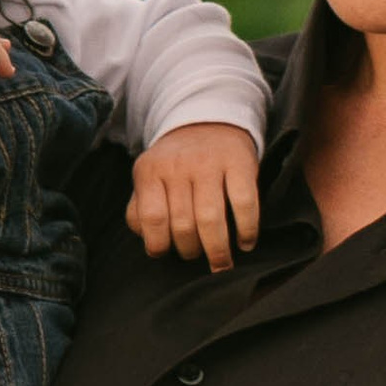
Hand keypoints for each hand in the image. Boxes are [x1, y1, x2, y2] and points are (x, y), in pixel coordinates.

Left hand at [126, 123, 262, 274]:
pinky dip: (246, 230)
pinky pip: (244, 204)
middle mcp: (179, 165)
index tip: (166, 253)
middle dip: (190, 251)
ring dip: (217, 250)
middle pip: (183, 224)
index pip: (152, 218)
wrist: (208, 120)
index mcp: (150, 171)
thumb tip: (148, 242)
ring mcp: (210, 163)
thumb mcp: (148, 177)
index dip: (159, 244)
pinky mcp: (240, 163)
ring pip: (211, 219)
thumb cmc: (176, 164)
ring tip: (220, 264)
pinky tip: (245, 244)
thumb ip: (139, 209)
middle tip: (195, 255)